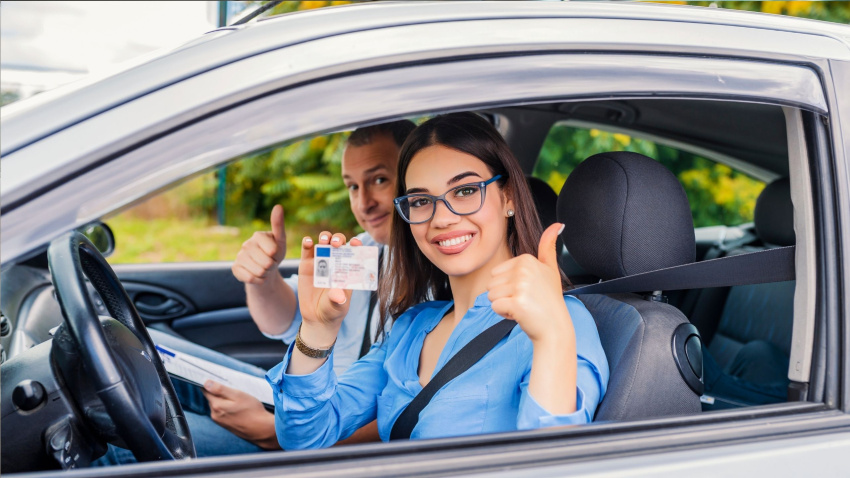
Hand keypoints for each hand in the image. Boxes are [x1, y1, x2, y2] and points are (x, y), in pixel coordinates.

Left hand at [202, 380, 280, 449]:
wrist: (261, 430)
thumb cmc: (252, 411)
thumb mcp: (238, 395)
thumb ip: (221, 389)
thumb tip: (206, 383)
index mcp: (217, 405)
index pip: (206, 390)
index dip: (210, 383)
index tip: (218, 379)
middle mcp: (215, 414)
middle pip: (212, 398)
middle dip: (220, 392)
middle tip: (234, 390)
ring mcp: (219, 421)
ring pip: (218, 405)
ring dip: (225, 400)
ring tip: (238, 400)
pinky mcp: (225, 425)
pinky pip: (222, 412)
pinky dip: (228, 408)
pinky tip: (238, 408)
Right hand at [232, 205, 286, 285]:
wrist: (265, 269)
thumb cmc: (275, 253)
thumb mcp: (280, 241)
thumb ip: (279, 225)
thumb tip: (278, 206)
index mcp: (258, 235)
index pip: (273, 251)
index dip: (277, 256)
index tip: (274, 253)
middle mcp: (246, 244)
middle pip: (267, 263)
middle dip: (271, 266)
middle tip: (269, 262)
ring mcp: (239, 256)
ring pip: (259, 272)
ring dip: (265, 274)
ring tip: (264, 268)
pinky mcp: (235, 268)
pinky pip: (251, 278)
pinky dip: (258, 280)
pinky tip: (256, 275)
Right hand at [295, 232, 361, 344]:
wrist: (317, 318)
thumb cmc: (333, 311)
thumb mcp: (338, 306)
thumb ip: (338, 300)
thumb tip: (337, 294)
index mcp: (348, 269)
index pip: (354, 252)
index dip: (356, 245)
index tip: (356, 243)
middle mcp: (335, 262)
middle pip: (339, 243)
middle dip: (338, 239)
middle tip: (336, 243)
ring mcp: (321, 262)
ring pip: (324, 243)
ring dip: (325, 237)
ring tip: (324, 241)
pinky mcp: (306, 265)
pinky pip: (307, 250)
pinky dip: (307, 243)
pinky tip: (308, 241)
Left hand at [487, 223, 571, 344]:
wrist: (555, 327)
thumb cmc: (549, 300)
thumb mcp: (550, 269)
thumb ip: (548, 246)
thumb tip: (557, 225)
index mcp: (527, 259)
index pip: (497, 273)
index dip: (509, 286)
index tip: (528, 291)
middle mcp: (524, 270)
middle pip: (491, 283)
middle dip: (504, 295)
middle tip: (525, 300)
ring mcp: (520, 286)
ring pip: (491, 295)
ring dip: (504, 305)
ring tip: (523, 307)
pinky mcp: (516, 302)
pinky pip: (495, 307)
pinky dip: (504, 314)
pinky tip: (520, 314)